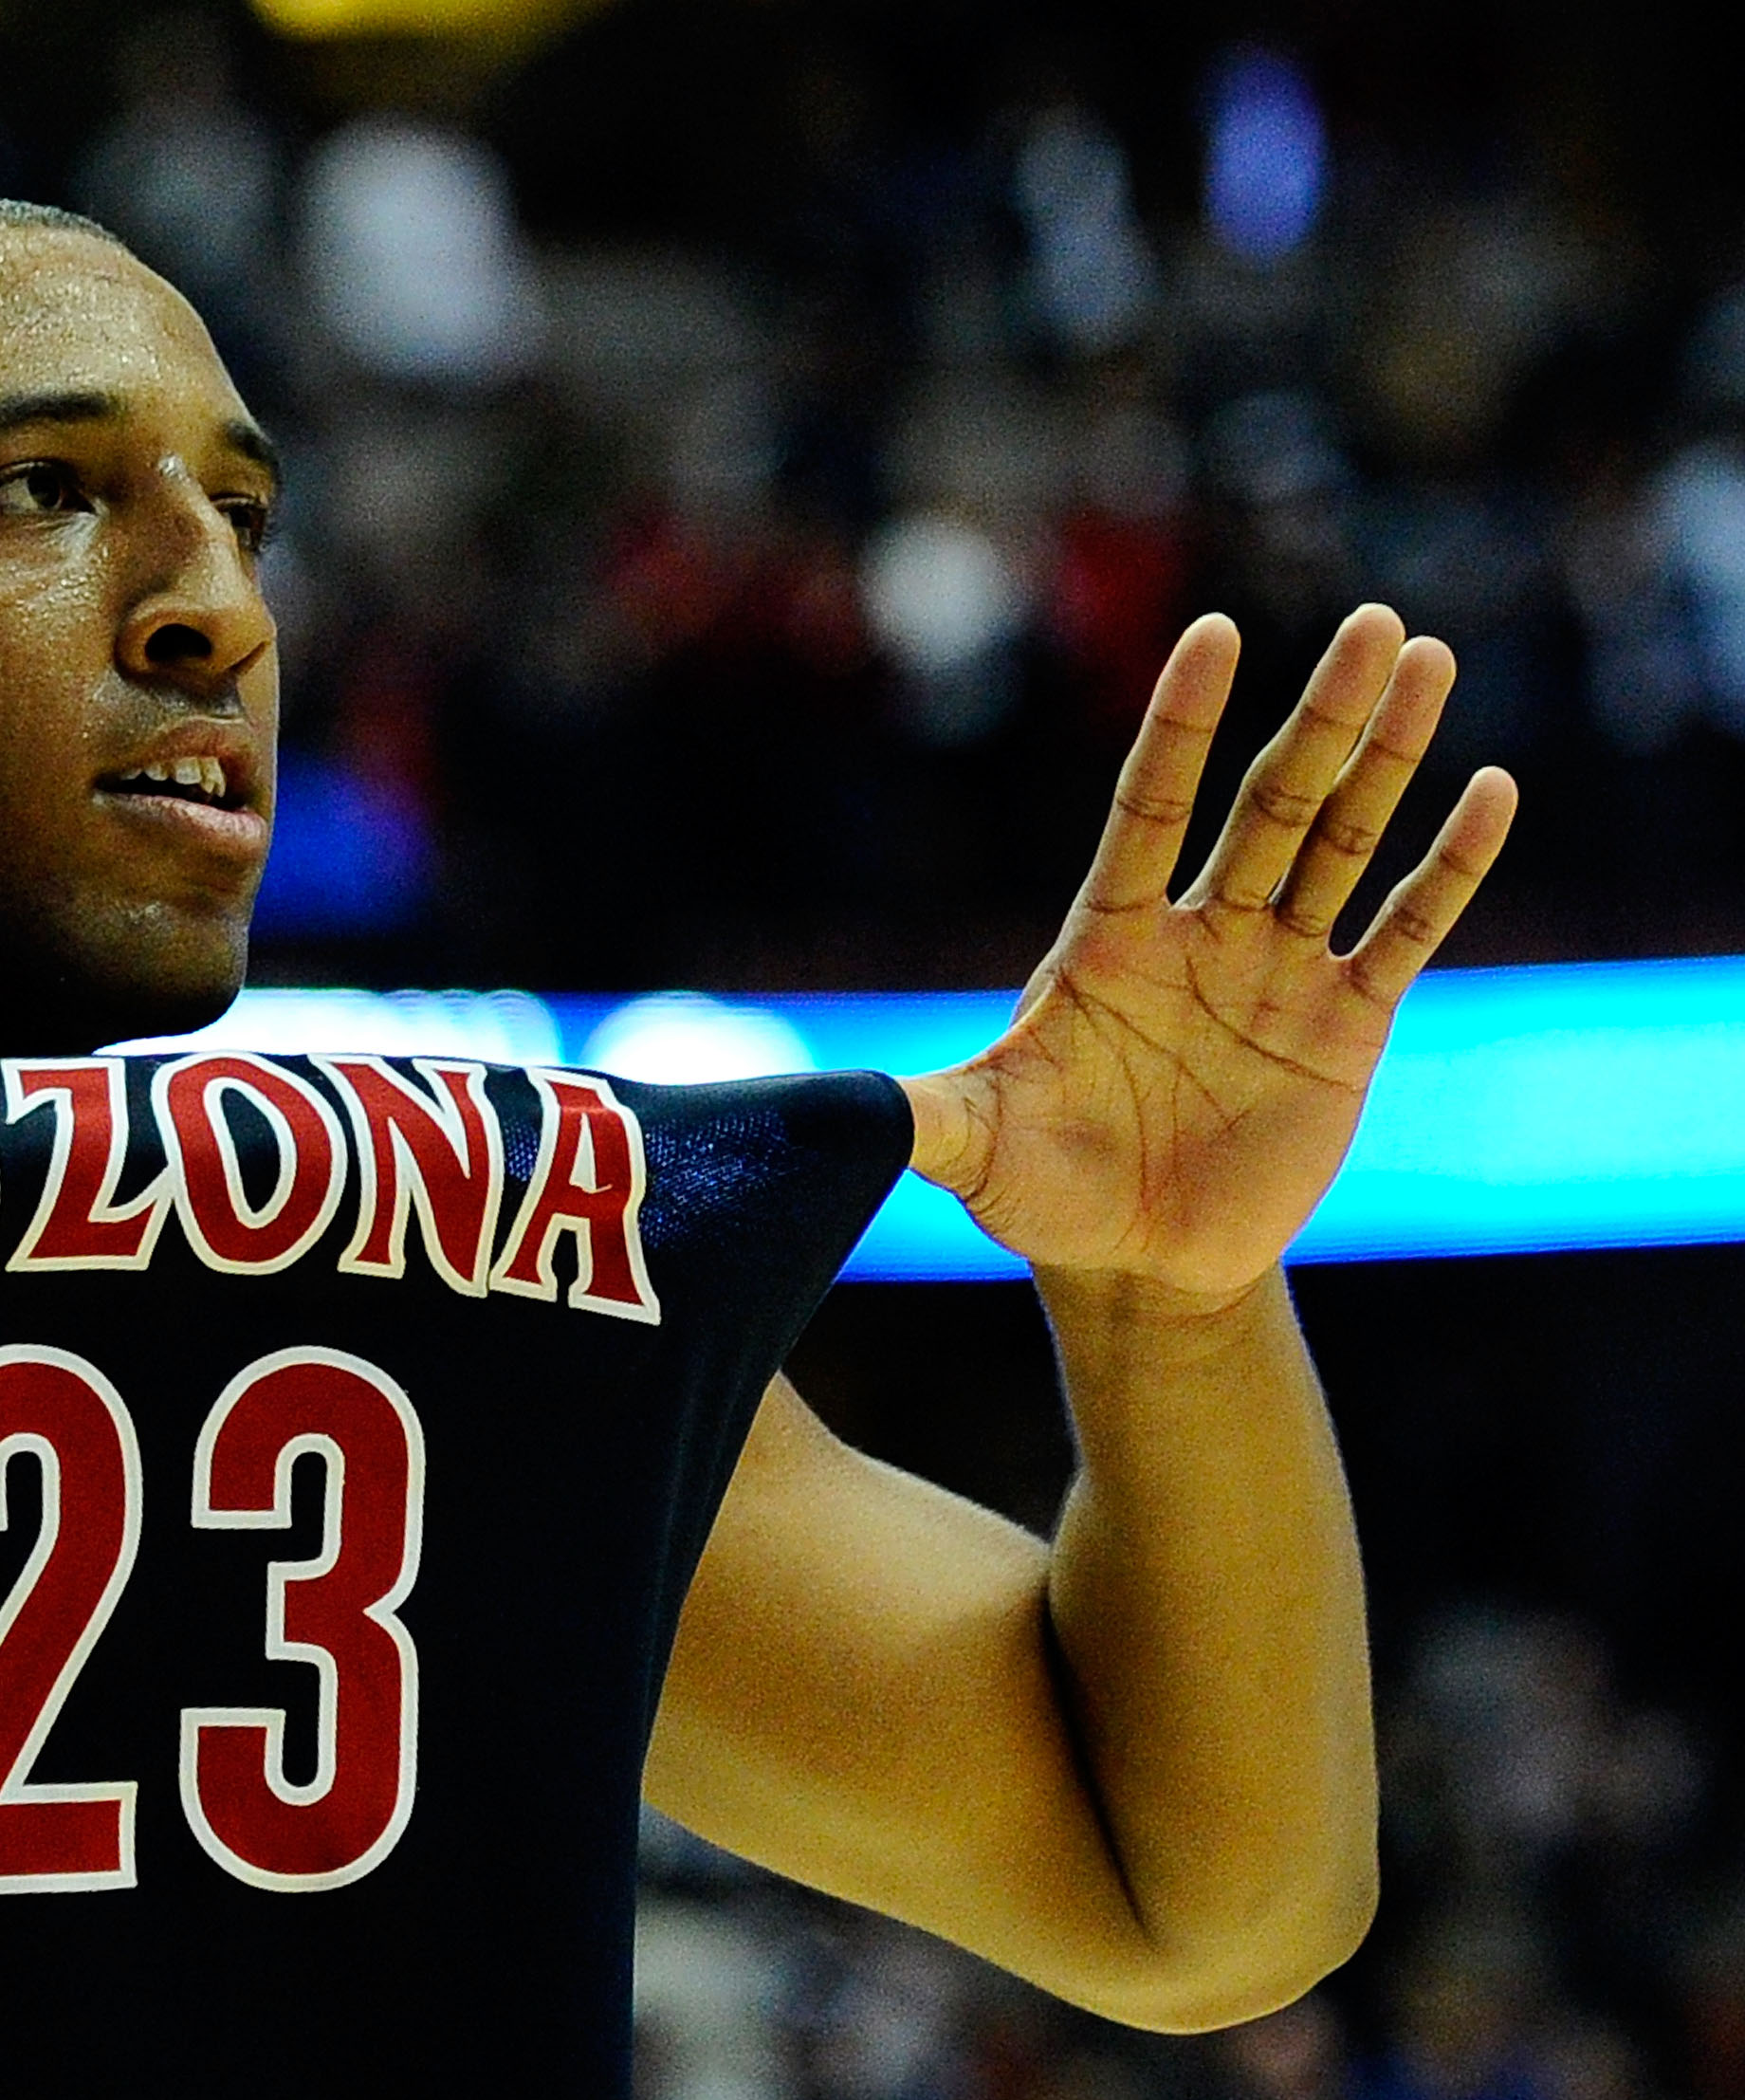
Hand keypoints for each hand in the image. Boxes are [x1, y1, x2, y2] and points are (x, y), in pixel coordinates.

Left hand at [901, 607, 1518, 1309]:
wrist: (1137, 1265)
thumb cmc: (1043, 1190)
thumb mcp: (972, 1148)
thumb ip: (917, 1115)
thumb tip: (821, 1110)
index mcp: (1110, 938)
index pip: (1151, 806)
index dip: (1181, 725)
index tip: (1214, 631)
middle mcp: (1202, 933)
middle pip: (1270, 804)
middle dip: (1322, 717)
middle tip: (1373, 623)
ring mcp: (1278, 970)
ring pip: (1344, 842)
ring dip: (1389, 757)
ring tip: (1428, 661)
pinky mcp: (1345, 1025)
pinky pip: (1404, 930)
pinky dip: (1448, 867)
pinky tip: (1488, 791)